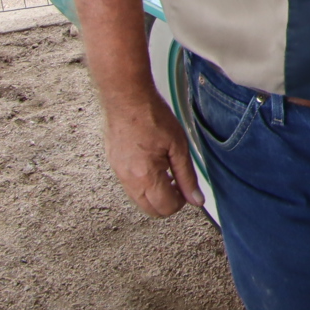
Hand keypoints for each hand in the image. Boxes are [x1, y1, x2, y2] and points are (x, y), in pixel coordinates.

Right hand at [101, 89, 201, 217]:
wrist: (126, 99)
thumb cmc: (152, 117)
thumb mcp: (179, 146)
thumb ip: (187, 176)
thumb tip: (196, 200)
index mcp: (145, 176)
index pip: (165, 207)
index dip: (181, 202)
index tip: (186, 188)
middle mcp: (128, 180)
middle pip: (150, 210)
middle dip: (167, 202)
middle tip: (178, 183)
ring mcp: (118, 173)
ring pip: (138, 200)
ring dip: (155, 194)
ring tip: (167, 172)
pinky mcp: (113, 165)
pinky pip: (129, 186)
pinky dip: (143, 185)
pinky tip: (153, 166)